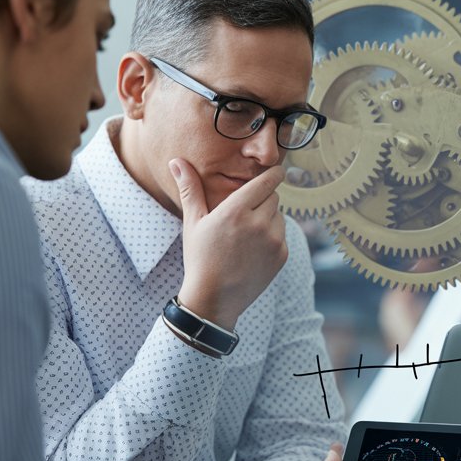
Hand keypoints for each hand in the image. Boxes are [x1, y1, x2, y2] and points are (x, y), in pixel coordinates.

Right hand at [172, 158, 287, 328]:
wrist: (214, 298)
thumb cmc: (200, 258)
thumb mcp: (193, 223)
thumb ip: (190, 190)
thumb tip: (177, 161)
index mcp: (237, 211)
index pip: (268, 181)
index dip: (273, 174)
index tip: (276, 170)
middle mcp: (259, 223)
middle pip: (274, 197)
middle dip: (263, 199)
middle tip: (245, 211)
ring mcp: (274, 241)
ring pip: (280, 216)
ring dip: (269, 218)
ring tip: (246, 234)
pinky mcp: (282, 255)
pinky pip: (283, 235)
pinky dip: (273, 237)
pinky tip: (253, 249)